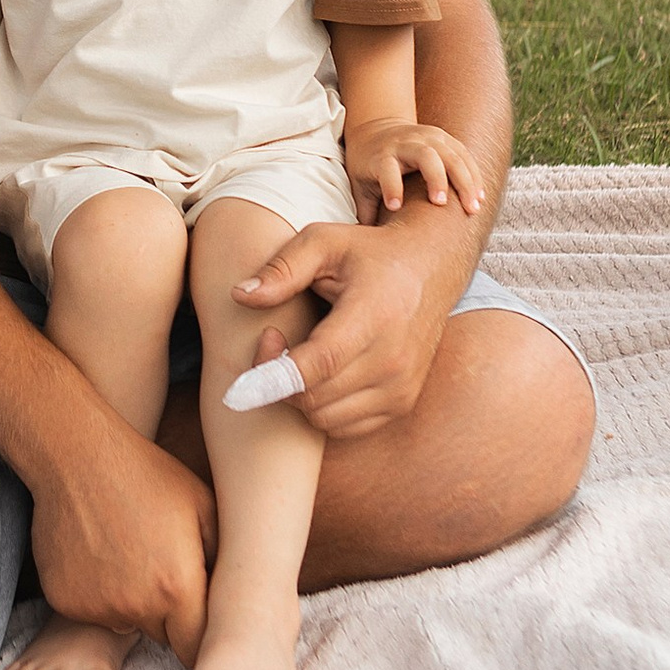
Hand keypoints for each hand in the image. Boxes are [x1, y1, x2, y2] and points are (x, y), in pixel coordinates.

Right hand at [28, 423, 214, 663]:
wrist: (79, 456)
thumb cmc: (149, 475)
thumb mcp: (204, 508)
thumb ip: (225, 560)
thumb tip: (238, 596)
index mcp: (178, 588)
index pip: (197, 645)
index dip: (202, 635)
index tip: (200, 618)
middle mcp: (136, 607)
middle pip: (163, 637)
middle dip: (169, 617)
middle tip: (161, 570)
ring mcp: (97, 607)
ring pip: (126, 624)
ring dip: (132, 605)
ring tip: (128, 556)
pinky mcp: (65, 602)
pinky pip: (92, 611)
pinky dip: (98, 594)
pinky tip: (98, 555)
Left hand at [232, 215, 463, 444]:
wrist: (431, 268)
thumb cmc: (369, 253)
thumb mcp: (324, 242)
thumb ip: (282, 268)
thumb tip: (240, 295)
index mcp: (374, 315)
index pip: (319, 364)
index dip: (272, 378)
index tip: (238, 384)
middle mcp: (393, 358)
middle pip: (314, 398)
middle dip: (277, 381)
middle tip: (272, 342)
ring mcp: (401, 386)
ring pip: (325, 419)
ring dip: (298, 397)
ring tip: (296, 358)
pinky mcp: (402, 402)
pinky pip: (346, 427)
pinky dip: (322, 409)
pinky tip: (319, 376)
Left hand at [344, 115, 485, 221]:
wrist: (377, 130)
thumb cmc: (367, 167)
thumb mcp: (360, 186)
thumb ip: (366, 212)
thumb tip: (366, 247)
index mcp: (381, 156)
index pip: (386, 168)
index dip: (392, 186)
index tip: (395, 207)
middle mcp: (405, 144)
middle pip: (425, 156)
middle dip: (436, 178)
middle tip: (442, 204)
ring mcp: (426, 137)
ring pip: (450, 154)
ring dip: (465, 180)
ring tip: (474, 206)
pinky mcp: (442, 137)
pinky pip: (463, 154)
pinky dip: (473, 174)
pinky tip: (480, 195)